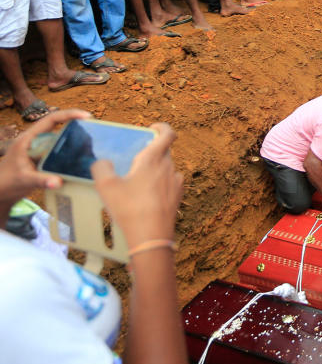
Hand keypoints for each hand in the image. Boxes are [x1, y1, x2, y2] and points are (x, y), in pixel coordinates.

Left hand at [0, 110, 89, 209]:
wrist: (0, 192)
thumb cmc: (7, 182)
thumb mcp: (24, 180)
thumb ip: (41, 181)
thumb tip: (58, 182)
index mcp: (28, 138)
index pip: (51, 119)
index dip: (69, 114)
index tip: (86, 116)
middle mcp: (35, 140)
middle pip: (59, 126)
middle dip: (76, 126)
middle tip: (95, 131)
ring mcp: (39, 148)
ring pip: (61, 138)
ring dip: (75, 139)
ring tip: (93, 145)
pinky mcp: (43, 157)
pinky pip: (60, 150)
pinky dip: (71, 151)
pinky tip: (82, 158)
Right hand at [92, 123, 182, 246]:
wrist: (151, 236)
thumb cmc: (129, 209)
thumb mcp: (105, 186)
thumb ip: (101, 167)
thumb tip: (103, 162)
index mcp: (154, 159)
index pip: (168, 133)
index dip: (161, 127)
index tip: (150, 129)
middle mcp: (169, 167)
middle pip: (164, 151)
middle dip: (150, 152)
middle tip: (134, 161)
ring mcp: (176, 182)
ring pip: (166, 167)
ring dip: (155, 169)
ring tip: (137, 181)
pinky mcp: (178, 196)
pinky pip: (169, 182)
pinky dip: (159, 183)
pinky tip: (145, 196)